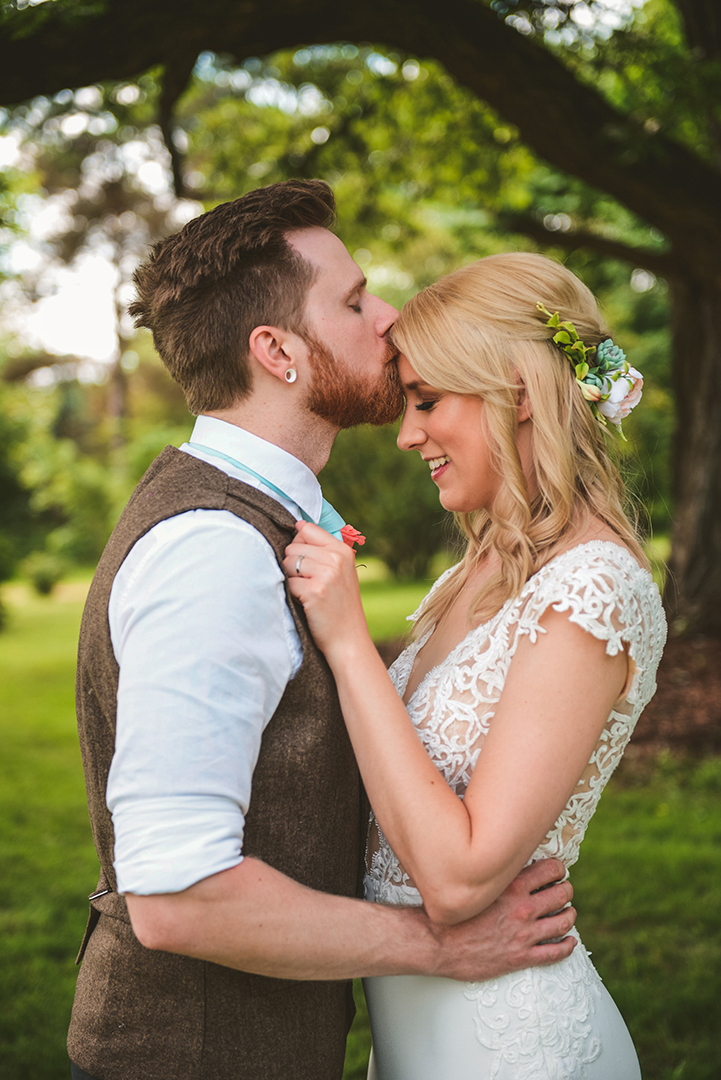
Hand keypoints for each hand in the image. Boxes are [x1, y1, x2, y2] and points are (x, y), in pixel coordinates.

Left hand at [283, 521, 370, 662]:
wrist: (349, 639)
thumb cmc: (340, 606)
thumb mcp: (341, 571)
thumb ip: (323, 550)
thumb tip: (297, 526)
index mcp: (343, 550)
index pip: (307, 529)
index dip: (298, 544)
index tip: (306, 561)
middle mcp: (336, 559)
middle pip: (293, 546)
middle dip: (293, 564)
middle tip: (308, 582)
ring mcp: (326, 575)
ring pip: (288, 563)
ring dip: (291, 578)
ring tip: (307, 592)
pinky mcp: (314, 592)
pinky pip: (288, 582)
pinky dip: (292, 593)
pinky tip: (306, 602)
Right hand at [431, 859, 576, 981]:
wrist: (437, 943)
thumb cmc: (452, 912)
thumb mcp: (476, 884)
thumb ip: (495, 875)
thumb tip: (505, 863)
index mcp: (510, 886)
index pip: (550, 869)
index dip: (558, 869)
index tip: (557, 872)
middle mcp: (522, 907)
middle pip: (561, 894)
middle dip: (565, 890)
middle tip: (564, 891)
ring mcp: (524, 933)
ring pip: (563, 921)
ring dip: (569, 915)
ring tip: (568, 914)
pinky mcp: (521, 956)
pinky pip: (555, 952)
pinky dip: (568, 946)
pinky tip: (569, 942)